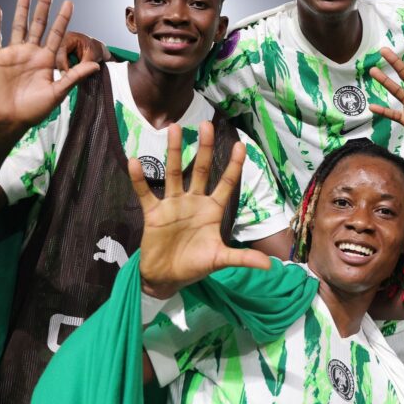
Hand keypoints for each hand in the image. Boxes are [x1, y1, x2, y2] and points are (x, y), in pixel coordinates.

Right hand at [0, 0, 99, 139]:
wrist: (8, 120)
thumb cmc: (33, 110)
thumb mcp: (57, 92)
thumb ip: (73, 76)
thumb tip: (96, 65)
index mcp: (46, 59)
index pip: (56, 34)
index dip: (62, 18)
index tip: (69, 2)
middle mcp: (30, 53)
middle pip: (38, 24)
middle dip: (43, 5)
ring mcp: (12, 53)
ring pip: (18, 25)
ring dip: (21, 8)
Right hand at [132, 121, 271, 299]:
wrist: (166, 278)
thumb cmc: (195, 266)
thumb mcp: (220, 260)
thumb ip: (242, 258)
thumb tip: (269, 265)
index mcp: (213, 210)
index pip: (226, 183)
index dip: (234, 165)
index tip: (241, 144)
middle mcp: (194, 202)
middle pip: (201, 170)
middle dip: (205, 148)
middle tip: (206, 124)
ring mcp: (173, 205)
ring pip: (174, 173)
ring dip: (174, 152)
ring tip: (174, 128)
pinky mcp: (154, 213)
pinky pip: (145, 192)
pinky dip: (139, 179)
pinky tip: (134, 161)